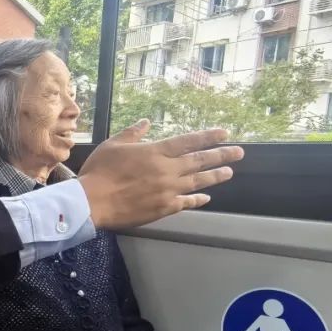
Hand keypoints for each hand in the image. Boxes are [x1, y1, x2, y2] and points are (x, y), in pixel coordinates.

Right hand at [79, 121, 243, 228]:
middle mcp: (168, 170)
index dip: (208, 137)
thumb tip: (146, 122)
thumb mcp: (113, 145)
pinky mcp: (164, 208)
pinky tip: (206, 198)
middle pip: (200, 161)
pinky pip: (187, 202)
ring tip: (229, 172)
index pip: (189, 141)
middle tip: (239, 152)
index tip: (225, 133)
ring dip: (215, 176)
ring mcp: (168, 190)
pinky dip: (198, 199)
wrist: (93, 202)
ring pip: (198, 181)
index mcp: (156, 152)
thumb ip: (133, 133)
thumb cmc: (100, 171)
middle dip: (222, 155)